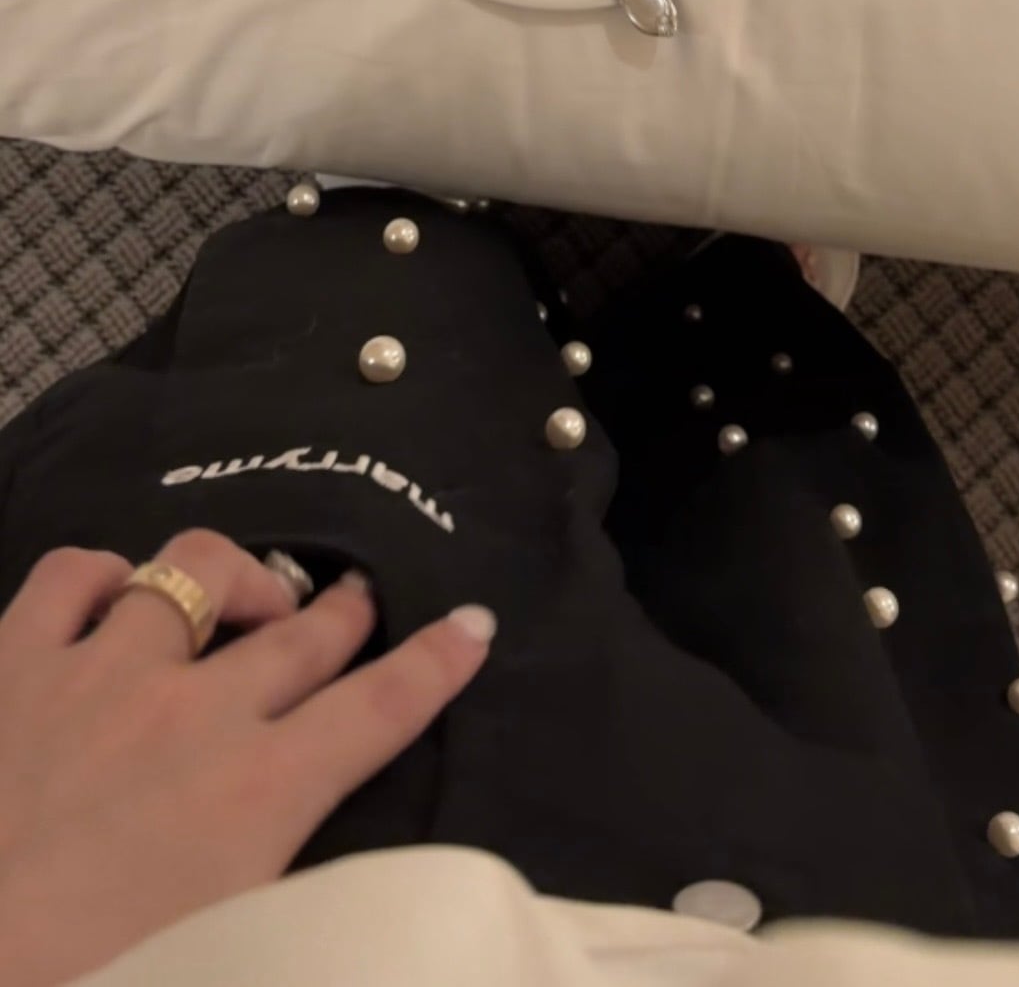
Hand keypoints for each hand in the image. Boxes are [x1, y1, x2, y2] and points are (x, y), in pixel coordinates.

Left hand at [0, 530, 493, 986]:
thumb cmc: (93, 978)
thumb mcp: (233, 945)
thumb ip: (291, 882)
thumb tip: (328, 858)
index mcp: (258, 792)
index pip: (378, 710)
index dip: (435, 663)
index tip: (472, 624)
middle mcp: (196, 712)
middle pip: (301, 634)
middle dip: (345, 609)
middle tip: (358, 598)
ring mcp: (102, 673)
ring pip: (197, 573)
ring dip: (239, 578)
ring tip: (246, 591)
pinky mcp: (14, 661)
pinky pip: (72, 575)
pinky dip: (103, 573)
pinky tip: (114, 591)